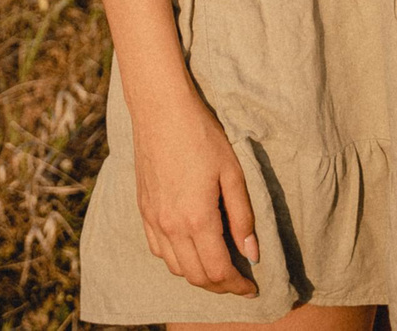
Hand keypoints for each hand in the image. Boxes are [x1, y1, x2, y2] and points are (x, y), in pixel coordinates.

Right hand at [131, 86, 260, 295]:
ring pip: (175, 267)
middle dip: (220, 287)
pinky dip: (176, 260)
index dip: (237, 286)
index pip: (218, 271)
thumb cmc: (201, 136)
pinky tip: (190, 249)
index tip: (252, 287)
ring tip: (218, 268)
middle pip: (196, 276)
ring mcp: (153, 219)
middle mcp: (171, 226)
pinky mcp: (143, 209)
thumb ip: (242, 217)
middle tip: (238, 282)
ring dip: (198, 275)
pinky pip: (157, 250)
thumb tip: (253, 253)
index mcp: (197, 218)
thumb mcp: (233, 173)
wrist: (160, 110)